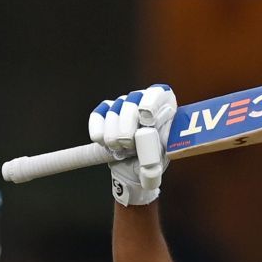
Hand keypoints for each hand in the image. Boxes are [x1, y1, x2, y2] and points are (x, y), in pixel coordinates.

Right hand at [89, 84, 175, 205]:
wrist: (137, 168)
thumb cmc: (154, 158)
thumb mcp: (161, 156)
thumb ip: (158, 151)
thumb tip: (151, 153)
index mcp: (163, 105)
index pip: (157, 93)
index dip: (150, 104)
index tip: (147, 121)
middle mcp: (142, 99)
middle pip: (132, 101)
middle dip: (128, 126)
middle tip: (129, 144)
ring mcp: (123, 103)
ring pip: (113, 110)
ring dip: (114, 135)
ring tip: (122, 150)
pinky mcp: (105, 111)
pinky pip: (98, 116)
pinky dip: (99, 132)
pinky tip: (104, 143)